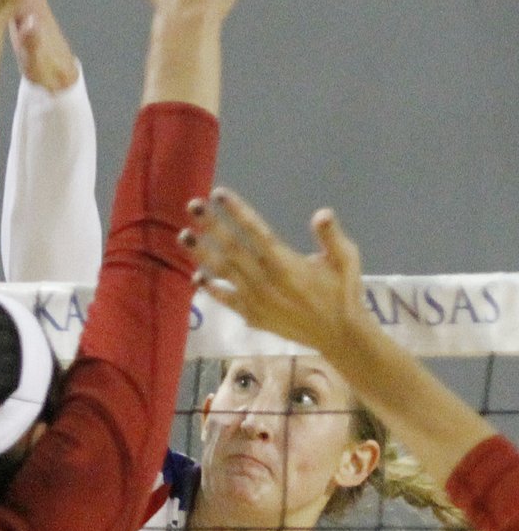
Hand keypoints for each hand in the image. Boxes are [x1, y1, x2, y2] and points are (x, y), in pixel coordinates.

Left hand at [183, 187, 370, 353]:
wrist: (339, 336)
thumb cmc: (343, 293)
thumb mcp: (346, 260)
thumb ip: (331, 236)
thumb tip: (321, 214)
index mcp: (285, 262)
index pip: (255, 230)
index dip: (236, 211)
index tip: (218, 194)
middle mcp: (265, 279)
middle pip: (232, 247)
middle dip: (211, 225)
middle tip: (192, 205)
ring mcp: (255, 299)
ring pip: (223, 272)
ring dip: (202, 253)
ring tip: (183, 236)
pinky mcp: (252, 315)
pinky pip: (226, 299)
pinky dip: (210, 288)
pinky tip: (196, 276)